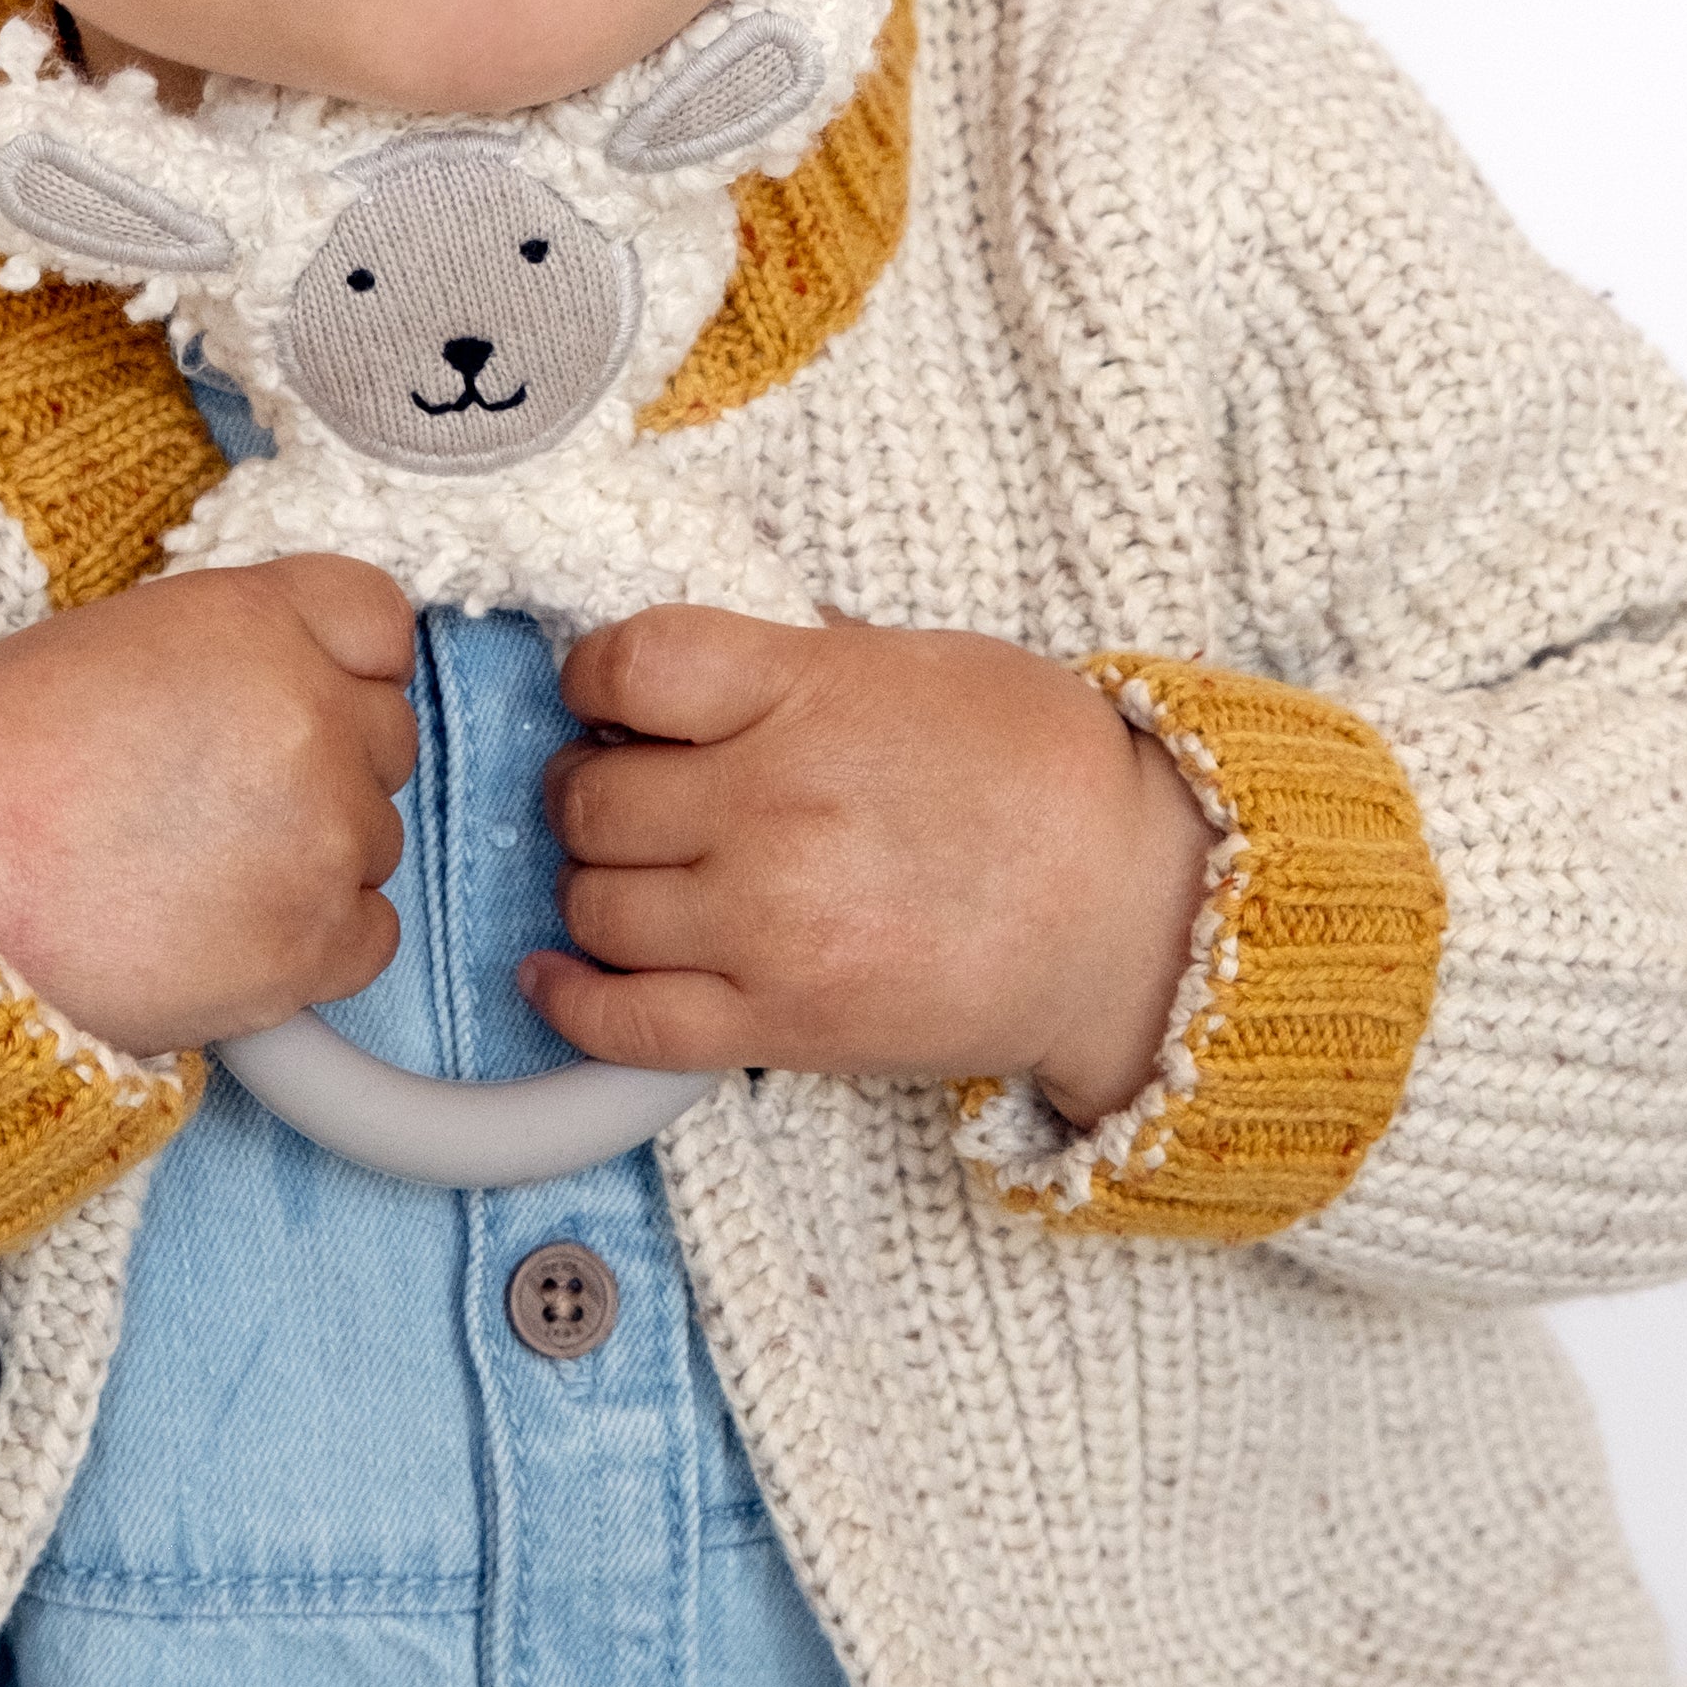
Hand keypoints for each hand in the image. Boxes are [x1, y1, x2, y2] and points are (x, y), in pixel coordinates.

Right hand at [0, 561, 415, 1058]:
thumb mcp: (116, 643)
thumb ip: (233, 651)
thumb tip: (291, 685)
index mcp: (254, 621)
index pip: (379, 621)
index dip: (343, 664)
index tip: (308, 697)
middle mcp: (307, 715)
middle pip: (385, 736)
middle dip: (323, 766)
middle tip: (218, 801)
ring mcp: (322, 833)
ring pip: (375, 838)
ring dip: (312, 856)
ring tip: (195, 872)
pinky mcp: (314, 943)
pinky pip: (372, 934)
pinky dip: (315, 943)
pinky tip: (224, 930)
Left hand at [520, 609, 1210, 1127]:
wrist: (1130, 915)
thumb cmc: (1042, 777)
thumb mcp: (920, 660)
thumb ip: (797, 661)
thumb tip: (698, 669)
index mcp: (805, 694)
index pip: (626, 664)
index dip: (593, 678)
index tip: (606, 696)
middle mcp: (770, 807)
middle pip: (592, 795)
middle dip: (592, 787)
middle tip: (627, 791)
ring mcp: (767, 925)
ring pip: (594, 902)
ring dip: (594, 884)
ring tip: (634, 873)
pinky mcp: (779, 1025)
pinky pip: (623, 1020)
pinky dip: (570, 999)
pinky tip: (556, 973)